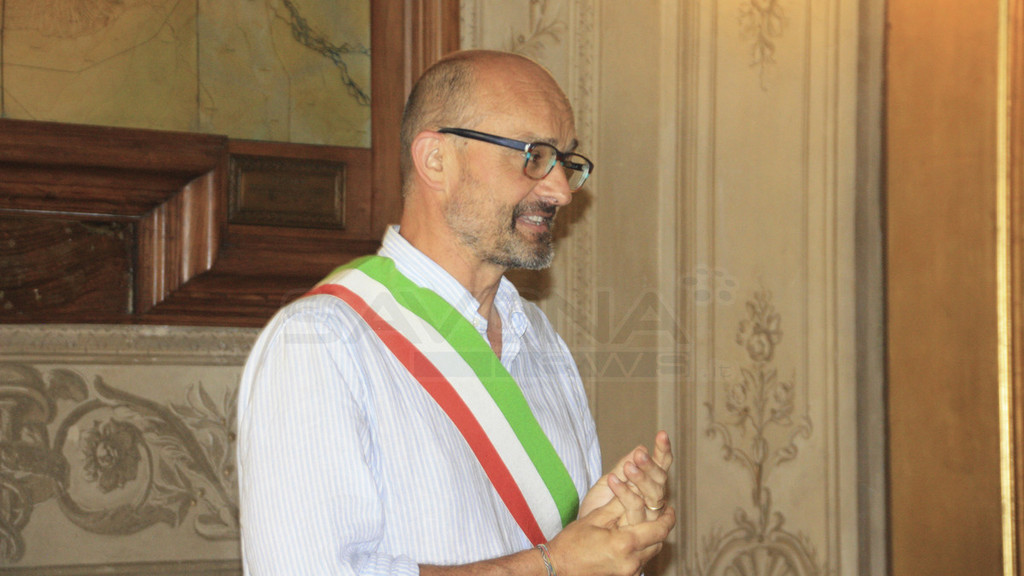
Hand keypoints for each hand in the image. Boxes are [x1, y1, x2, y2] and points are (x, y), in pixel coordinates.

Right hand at [546, 496, 674, 575]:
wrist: (558, 568)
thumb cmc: (572, 542)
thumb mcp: (595, 518)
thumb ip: (618, 505)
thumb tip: (636, 488)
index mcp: (625, 543)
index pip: (658, 530)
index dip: (668, 518)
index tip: (670, 508)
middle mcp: (631, 561)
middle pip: (658, 543)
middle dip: (662, 528)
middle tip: (662, 514)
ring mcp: (628, 572)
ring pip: (651, 553)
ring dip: (652, 539)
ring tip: (648, 525)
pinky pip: (641, 561)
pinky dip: (642, 549)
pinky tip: (633, 540)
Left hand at [578, 431, 672, 522]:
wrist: (584, 530)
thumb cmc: (599, 506)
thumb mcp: (609, 481)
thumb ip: (622, 467)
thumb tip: (641, 448)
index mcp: (648, 486)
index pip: (661, 466)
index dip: (663, 451)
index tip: (662, 434)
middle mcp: (652, 500)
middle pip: (661, 480)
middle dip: (651, 466)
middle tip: (639, 454)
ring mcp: (647, 515)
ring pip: (654, 495)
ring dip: (641, 478)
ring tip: (627, 466)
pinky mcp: (637, 528)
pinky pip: (635, 508)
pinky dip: (624, 493)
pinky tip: (613, 480)